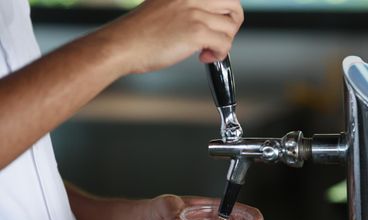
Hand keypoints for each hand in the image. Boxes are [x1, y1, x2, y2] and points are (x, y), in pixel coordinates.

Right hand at [96, 0, 243, 74]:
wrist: (123, 45)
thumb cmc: (140, 32)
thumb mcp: (165, 6)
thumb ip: (186, 7)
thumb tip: (208, 19)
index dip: (224, 11)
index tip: (216, 24)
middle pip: (234, 3)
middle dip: (232, 24)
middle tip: (220, 36)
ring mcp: (195, 13)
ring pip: (231, 27)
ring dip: (224, 42)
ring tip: (207, 50)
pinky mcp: (196, 32)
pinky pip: (225, 43)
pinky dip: (219, 54)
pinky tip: (203, 57)